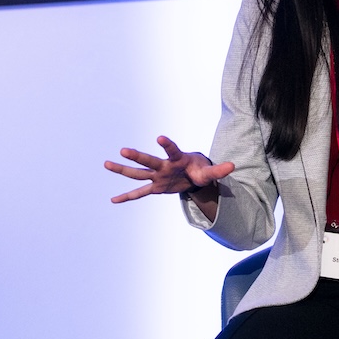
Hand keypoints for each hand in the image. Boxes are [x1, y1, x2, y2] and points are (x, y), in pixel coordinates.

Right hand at [104, 135, 233, 203]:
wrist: (192, 174)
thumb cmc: (199, 169)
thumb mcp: (209, 172)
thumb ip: (218, 170)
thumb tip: (232, 166)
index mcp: (177, 159)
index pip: (172, 150)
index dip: (167, 145)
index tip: (160, 138)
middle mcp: (163, 166)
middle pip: (148, 161)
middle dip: (137, 156)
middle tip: (123, 150)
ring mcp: (157, 176)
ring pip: (137, 173)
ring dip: (122, 170)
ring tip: (106, 164)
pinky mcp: (154, 187)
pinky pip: (139, 193)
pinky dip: (127, 197)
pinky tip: (113, 200)